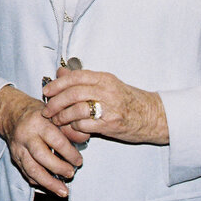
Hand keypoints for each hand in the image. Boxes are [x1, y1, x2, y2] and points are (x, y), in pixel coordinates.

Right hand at [0, 85, 82, 196]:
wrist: (12, 115)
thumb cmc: (36, 115)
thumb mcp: (54, 114)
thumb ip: (69, 128)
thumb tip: (83, 140)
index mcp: (38, 123)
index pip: (56, 141)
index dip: (70, 153)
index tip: (79, 161)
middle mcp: (26, 136)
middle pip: (41, 156)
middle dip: (58, 168)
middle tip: (71, 173)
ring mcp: (18, 149)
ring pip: (31, 169)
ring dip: (48, 183)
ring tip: (62, 191)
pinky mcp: (15, 158)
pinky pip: (27, 174)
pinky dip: (39, 182)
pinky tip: (50, 187)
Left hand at [42, 67, 168, 144]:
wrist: (153, 116)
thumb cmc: (128, 99)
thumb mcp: (107, 84)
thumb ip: (83, 79)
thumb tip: (60, 72)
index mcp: (104, 78)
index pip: (74, 77)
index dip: (57, 84)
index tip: (47, 91)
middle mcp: (106, 91)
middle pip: (72, 94)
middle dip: (55, 102)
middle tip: (47, 110)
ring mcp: (109, 108)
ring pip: (76, 110)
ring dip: (62, 117)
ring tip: (56, 120)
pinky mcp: (110, 124)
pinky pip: (85, 125)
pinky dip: (74, 127)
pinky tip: (71, 128)